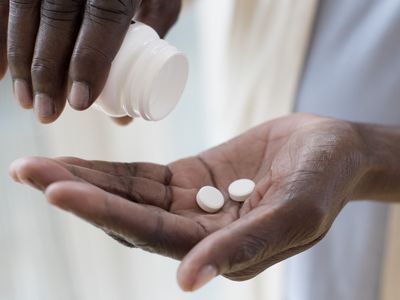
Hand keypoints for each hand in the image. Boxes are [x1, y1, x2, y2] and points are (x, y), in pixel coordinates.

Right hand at [0, 0, 180, 122]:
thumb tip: (122, 118)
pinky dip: (1, 38)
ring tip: (26, 101)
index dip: (89, 61)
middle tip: (48, 112)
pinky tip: (1, 70)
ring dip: (21, 60)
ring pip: (25, 9)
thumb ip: (146, 56)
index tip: (80, 102)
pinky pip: (6, 3)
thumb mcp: (161, 8)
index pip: (104, 17)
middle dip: (47, 71)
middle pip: (57, 18)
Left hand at [10, 113, 369, 290]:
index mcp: (220, 248)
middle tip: (26, 173)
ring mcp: (191, 203)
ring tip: (38, 166)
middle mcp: (197, 231)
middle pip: (127, 215)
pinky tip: (81, 163)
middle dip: (78, 194)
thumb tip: (189, 280)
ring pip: (128, 195)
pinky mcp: (192, 177)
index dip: (104, 212)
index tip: (57, 191)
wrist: (333, 149)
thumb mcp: (295, 214)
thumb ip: (244, 245)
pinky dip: (111, 170)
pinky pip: (144, 177)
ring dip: (86, 180)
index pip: (150, 234)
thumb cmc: (325, 181)